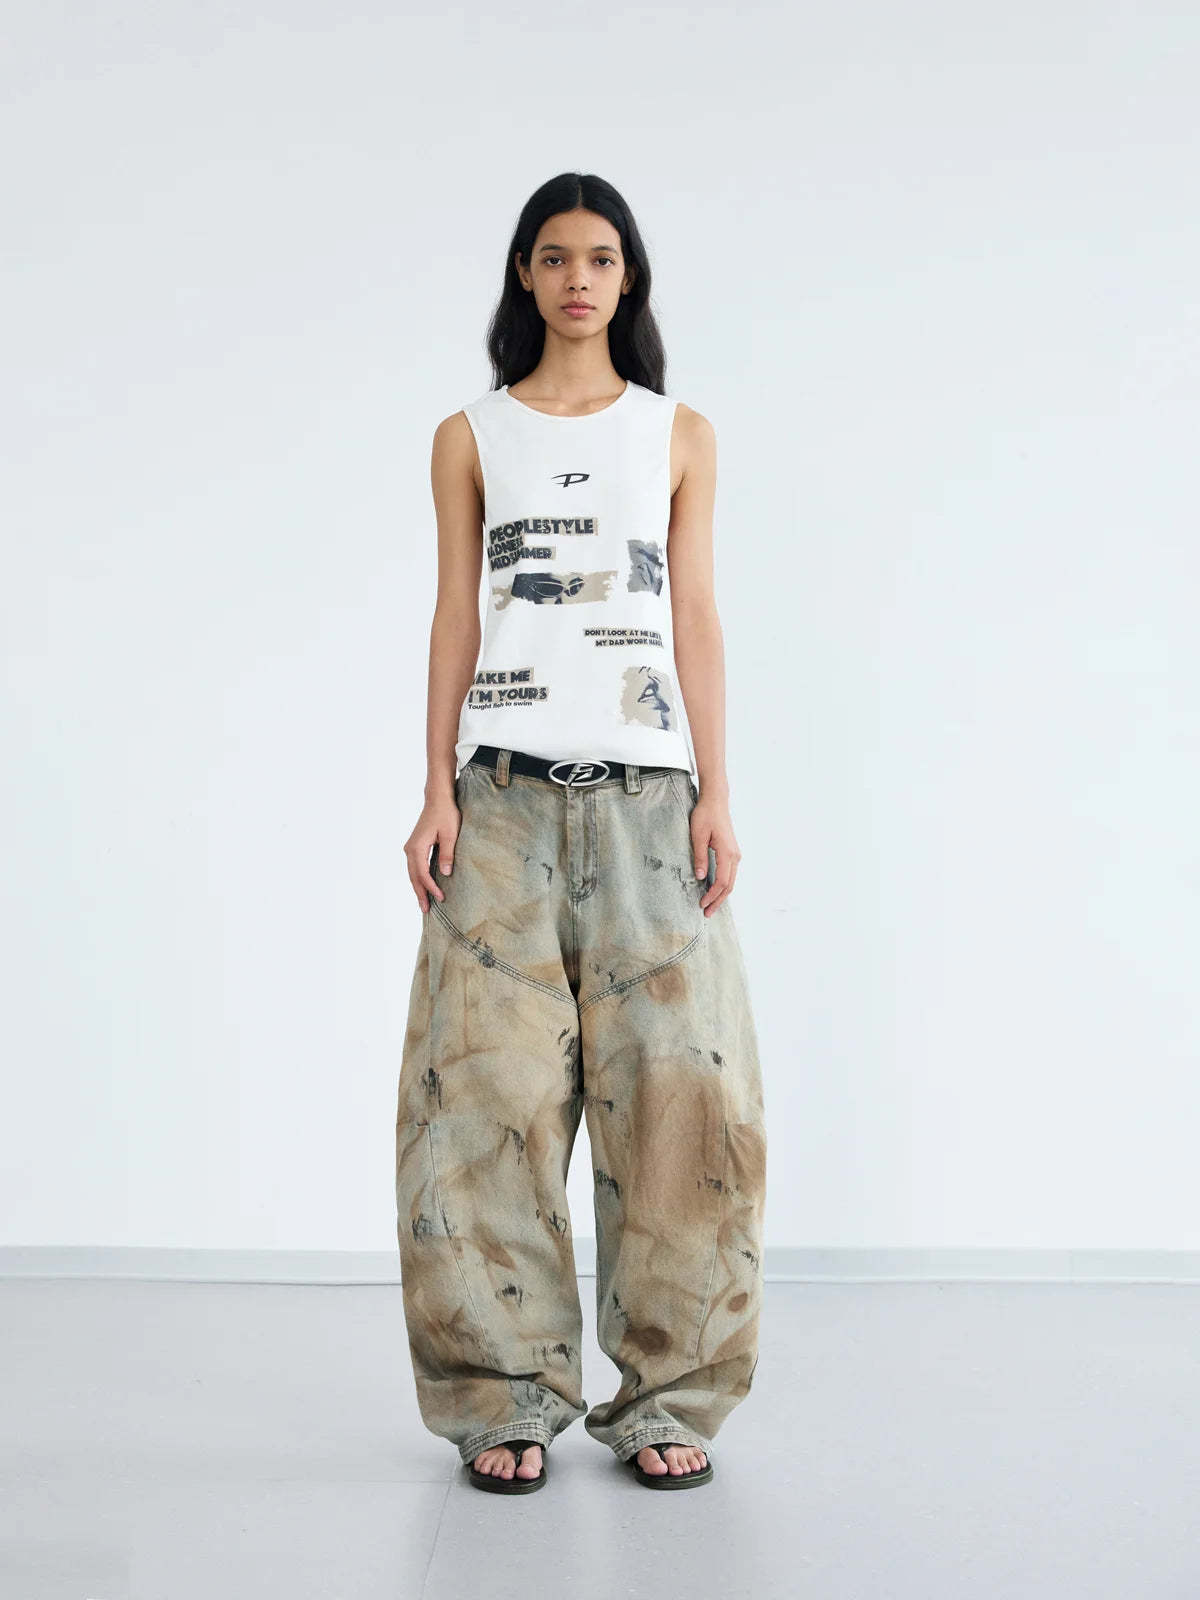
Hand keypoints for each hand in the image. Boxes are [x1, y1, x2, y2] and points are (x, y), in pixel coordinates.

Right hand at [405, 798, 460, 912]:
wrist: (438, 800)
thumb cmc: (446, 815)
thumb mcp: (450, 835)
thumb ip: (447, 854)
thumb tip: (445, 874)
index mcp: (417, 848)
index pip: (423, 874)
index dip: (431, 888)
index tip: (441, 898)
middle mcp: (410, 849)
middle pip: (414, 877)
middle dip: (420, 894)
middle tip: (425, 911)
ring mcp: (411, 848)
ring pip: (413, 873)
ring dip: (418, 888)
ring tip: (424, 903)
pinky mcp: (415, 847)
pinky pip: (415, 867)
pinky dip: (419, 879)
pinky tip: (424, 887)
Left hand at [691, 795, 740, 914]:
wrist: (716, 801)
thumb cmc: (705, 815)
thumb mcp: (697, 835)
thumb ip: (700, 857)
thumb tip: (700, 877)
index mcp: (727, 852)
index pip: (722, 882)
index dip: (712, 896)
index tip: (701, 904)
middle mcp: (735, 856)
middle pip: (729, 886)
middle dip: (718, 901)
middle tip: (706, 913)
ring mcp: (735, 854)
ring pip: (731, 881)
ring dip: (721, 895)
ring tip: (710, 906)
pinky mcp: (732, 852)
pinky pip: (729, 874)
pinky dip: (723, 886)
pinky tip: (714, 891)